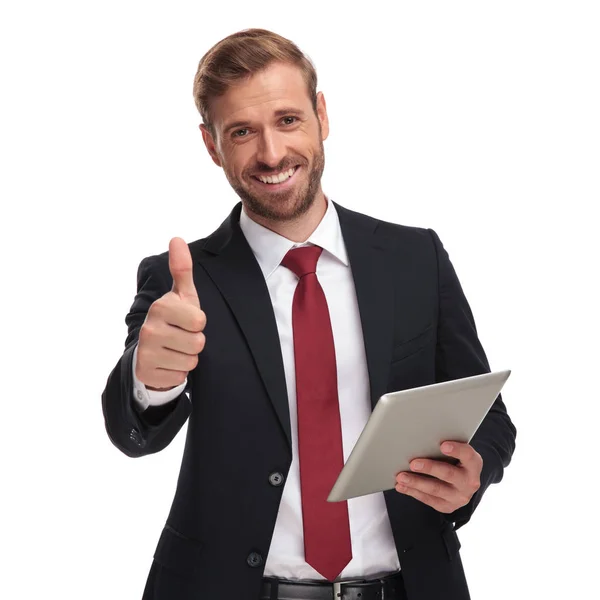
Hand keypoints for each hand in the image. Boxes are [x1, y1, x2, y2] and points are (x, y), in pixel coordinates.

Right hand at [136, 237, 206, 389]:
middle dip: (194, 343)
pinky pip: (180, 377)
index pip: (200, 321)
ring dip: (187, 358)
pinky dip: (177, 373)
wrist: (151, 350)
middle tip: (181, 337)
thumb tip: (176, 239)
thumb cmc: (174, 319)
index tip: (187, 320)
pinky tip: (168, 363)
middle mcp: (149, 328)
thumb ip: (182, 269)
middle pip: (197, 343)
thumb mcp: (181, 295)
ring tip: (175, 350)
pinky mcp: (146, 373)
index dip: (198, 323)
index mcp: (161, 307)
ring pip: (190, 362)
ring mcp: (146, 352)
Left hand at [394, 442, 481, 512]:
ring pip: (435, 489)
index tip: (442, 445)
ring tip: (401, 476)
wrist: (464, 483)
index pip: (468, 455)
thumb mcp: (458, 453)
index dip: (456, 450)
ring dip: (415, 482)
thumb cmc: (456, 461)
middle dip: (429, 468)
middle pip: (448, 474)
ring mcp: (459, 497)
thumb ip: (446, 448)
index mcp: (474, 464)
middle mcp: (469, 482)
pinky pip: (428, 499)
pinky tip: (401, 486)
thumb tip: (422, 440)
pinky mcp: (447, 506)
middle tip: (413, 464)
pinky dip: (412, 492)